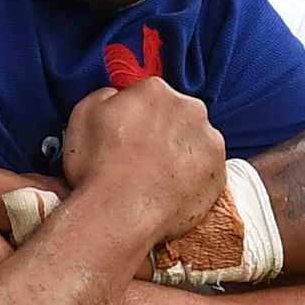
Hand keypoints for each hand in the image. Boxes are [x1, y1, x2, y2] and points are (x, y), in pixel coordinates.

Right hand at [62, 81, 225, 239]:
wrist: (118, 213)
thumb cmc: (98, 166)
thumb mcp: (85, 113)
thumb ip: (107, 95)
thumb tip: (119, 96)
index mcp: (156, 90)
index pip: (149, 95)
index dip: (136, 117)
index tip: (128, 134)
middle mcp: (189, 108)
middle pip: (177, 115)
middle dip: (163, 131)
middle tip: (141, 157)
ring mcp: (209, 141)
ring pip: (194, 141)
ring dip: (180, 153)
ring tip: (155, 178)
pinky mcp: (220, 173)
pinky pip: (206, 170)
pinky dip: (192, 178)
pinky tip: (169, 191)